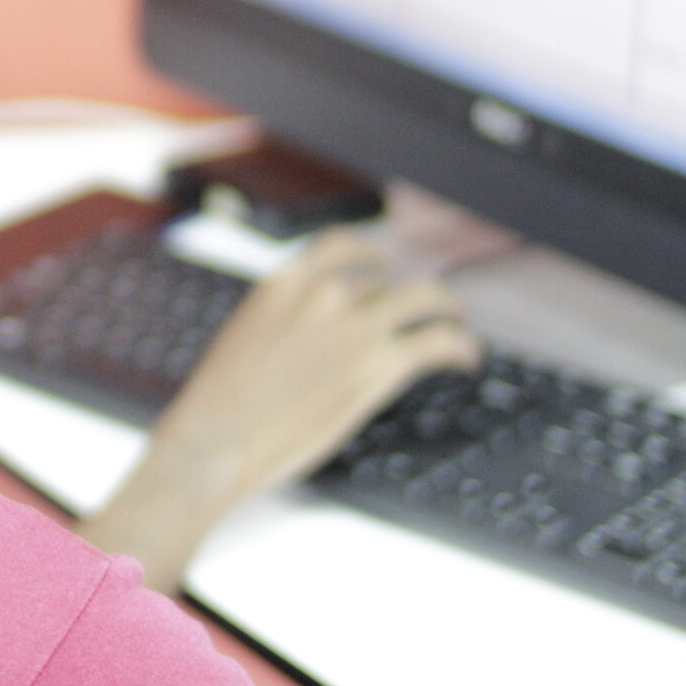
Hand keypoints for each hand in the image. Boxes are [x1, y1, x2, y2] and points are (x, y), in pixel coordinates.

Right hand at [80, 232, 477, 590]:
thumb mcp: (247, 335)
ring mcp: (356, 327)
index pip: (341, 246)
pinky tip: (467, 358)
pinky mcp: (380, 365)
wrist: (218, 439)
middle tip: (426, 303)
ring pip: (427, 298)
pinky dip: (462, 346)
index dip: (369, 253)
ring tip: (459, 323)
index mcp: (285, 281)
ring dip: (450, 307)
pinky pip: (439, 342)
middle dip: (407, 291)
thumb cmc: (220, 402)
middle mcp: (325, 293)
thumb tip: (317, 332)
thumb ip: (286, 319)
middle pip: (387, 279)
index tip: (381, 264)